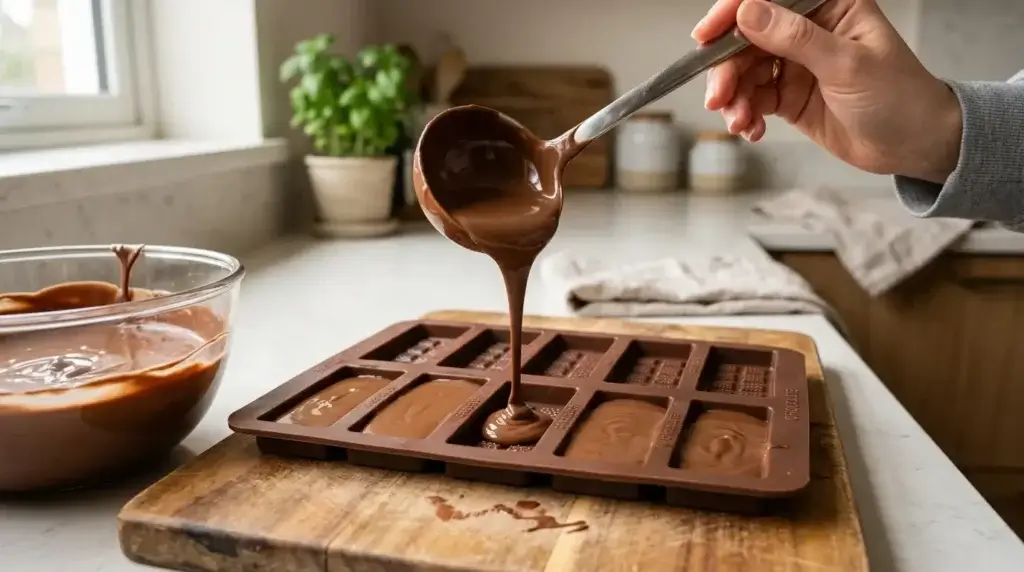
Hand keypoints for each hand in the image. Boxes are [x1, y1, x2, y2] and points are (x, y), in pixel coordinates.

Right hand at [694, 0, 961, 183]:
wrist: (915, 145)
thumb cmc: (899, 97)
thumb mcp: (847, 64)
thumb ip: (795, 38)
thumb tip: (749, 12)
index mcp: (828, 5)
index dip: (731, 13)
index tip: (706, 36)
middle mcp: (807, 29)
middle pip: (746, 38)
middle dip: (727, 69)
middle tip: (719, 97)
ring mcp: (795, 63)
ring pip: (744, 71)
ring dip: (734, 97)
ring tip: (739, 121)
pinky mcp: (788, 95)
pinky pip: (753, 98)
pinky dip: (745, 114)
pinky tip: (751, 129)